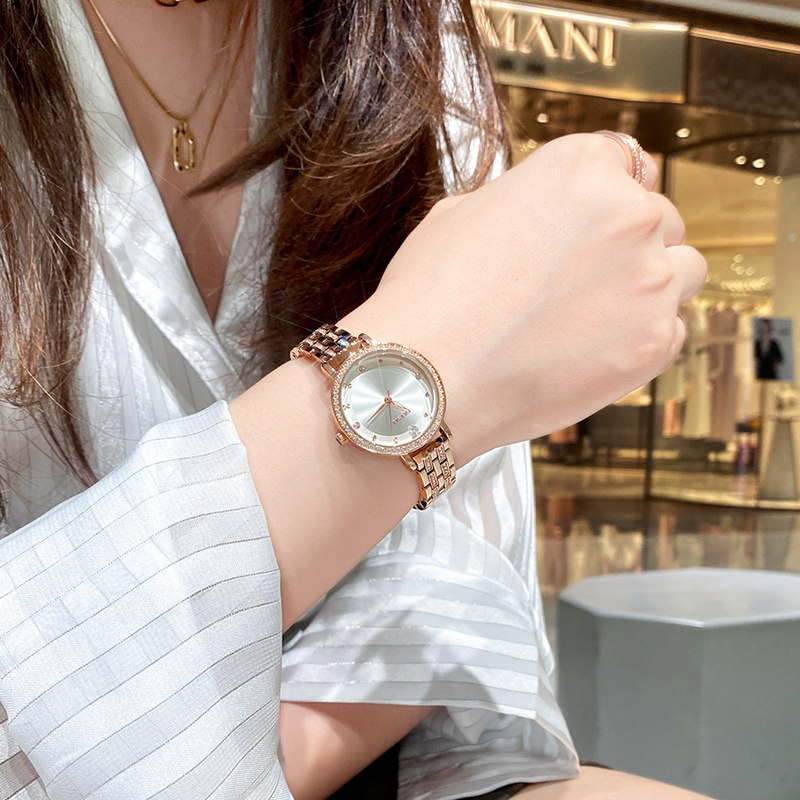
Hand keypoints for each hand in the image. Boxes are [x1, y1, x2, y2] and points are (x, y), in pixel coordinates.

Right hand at [341, 133, 705, 463]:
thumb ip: (522, 200)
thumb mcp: (460, 214)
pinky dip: (643, 338)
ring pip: (682, 271)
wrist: (424, 378)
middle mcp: (628, 213)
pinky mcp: (655, 342)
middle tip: (584, 279)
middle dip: (628, 244)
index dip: (606, 195)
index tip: (597, 221)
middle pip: (658, 217)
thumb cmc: (431, 299)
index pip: (623, 162)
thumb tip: (536, 212)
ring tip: (593, 316)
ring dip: (649, 287)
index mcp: (579, 167)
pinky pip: (673, 329)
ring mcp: (650, 280)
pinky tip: (592, 350)